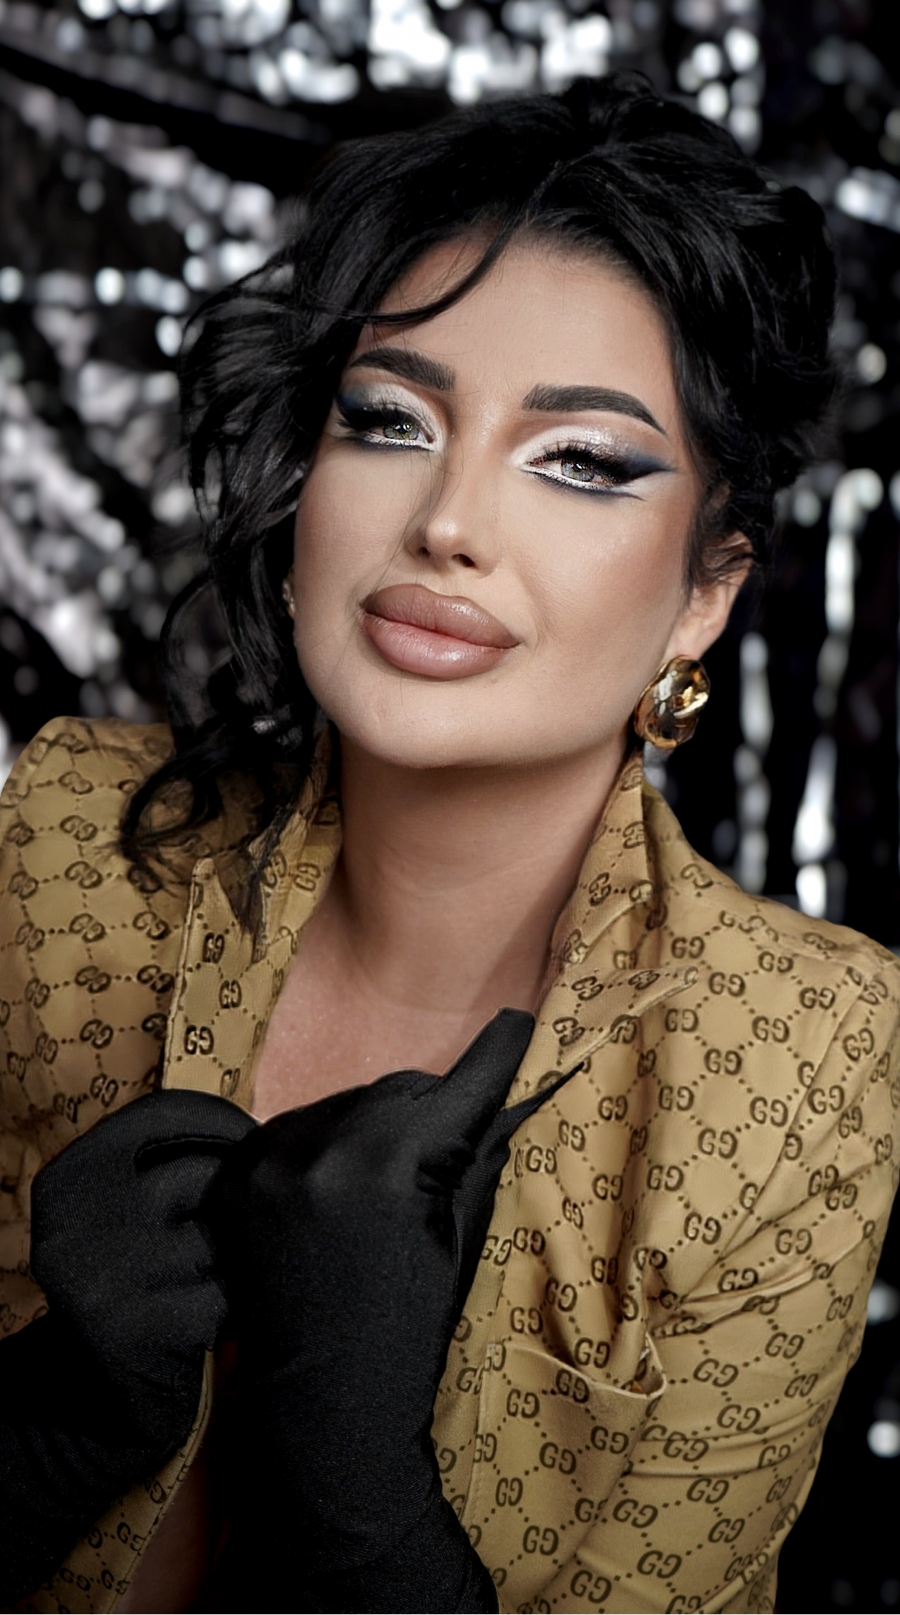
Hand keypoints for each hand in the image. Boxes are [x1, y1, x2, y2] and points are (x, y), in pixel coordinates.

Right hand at [0, 1087, 255, 1602]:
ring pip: (225, 1236)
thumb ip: (178, 1166)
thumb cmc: (138, 1290)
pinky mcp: (137, 1328)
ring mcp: (104, 1271)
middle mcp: (78, 1213)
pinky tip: (225, 1325)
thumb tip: (277, 1130)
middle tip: (248, 1236)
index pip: (172, 1110)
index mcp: (76, 1172)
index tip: (255, 1150)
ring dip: (245, 1262)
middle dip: (242, 1204)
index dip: (228, 1126)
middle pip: (208, 1172)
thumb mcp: (130, 1216)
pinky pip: (229, 1294)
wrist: (88, 1408)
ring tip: (231, 1285)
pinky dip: (241, 1309)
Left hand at [212, 1009, 570, 1612]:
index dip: (496, 1056)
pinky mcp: (235, 1178)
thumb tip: (513, 1085)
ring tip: (390, 1182)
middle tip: (451, 1143)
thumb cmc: (412, 1333)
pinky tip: (343, 1186)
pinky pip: (298, 1129)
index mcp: (386, 1166)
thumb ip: (479, 1153)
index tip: (521, 1022)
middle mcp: (318, 1148)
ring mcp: (266, 1161)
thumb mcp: (461, 1239)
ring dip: (377, 1126)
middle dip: (431, 1110)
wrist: (320, 1412)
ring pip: (348, 1105)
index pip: (455, 1087)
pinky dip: (327, 1144)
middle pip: (398, 1090)